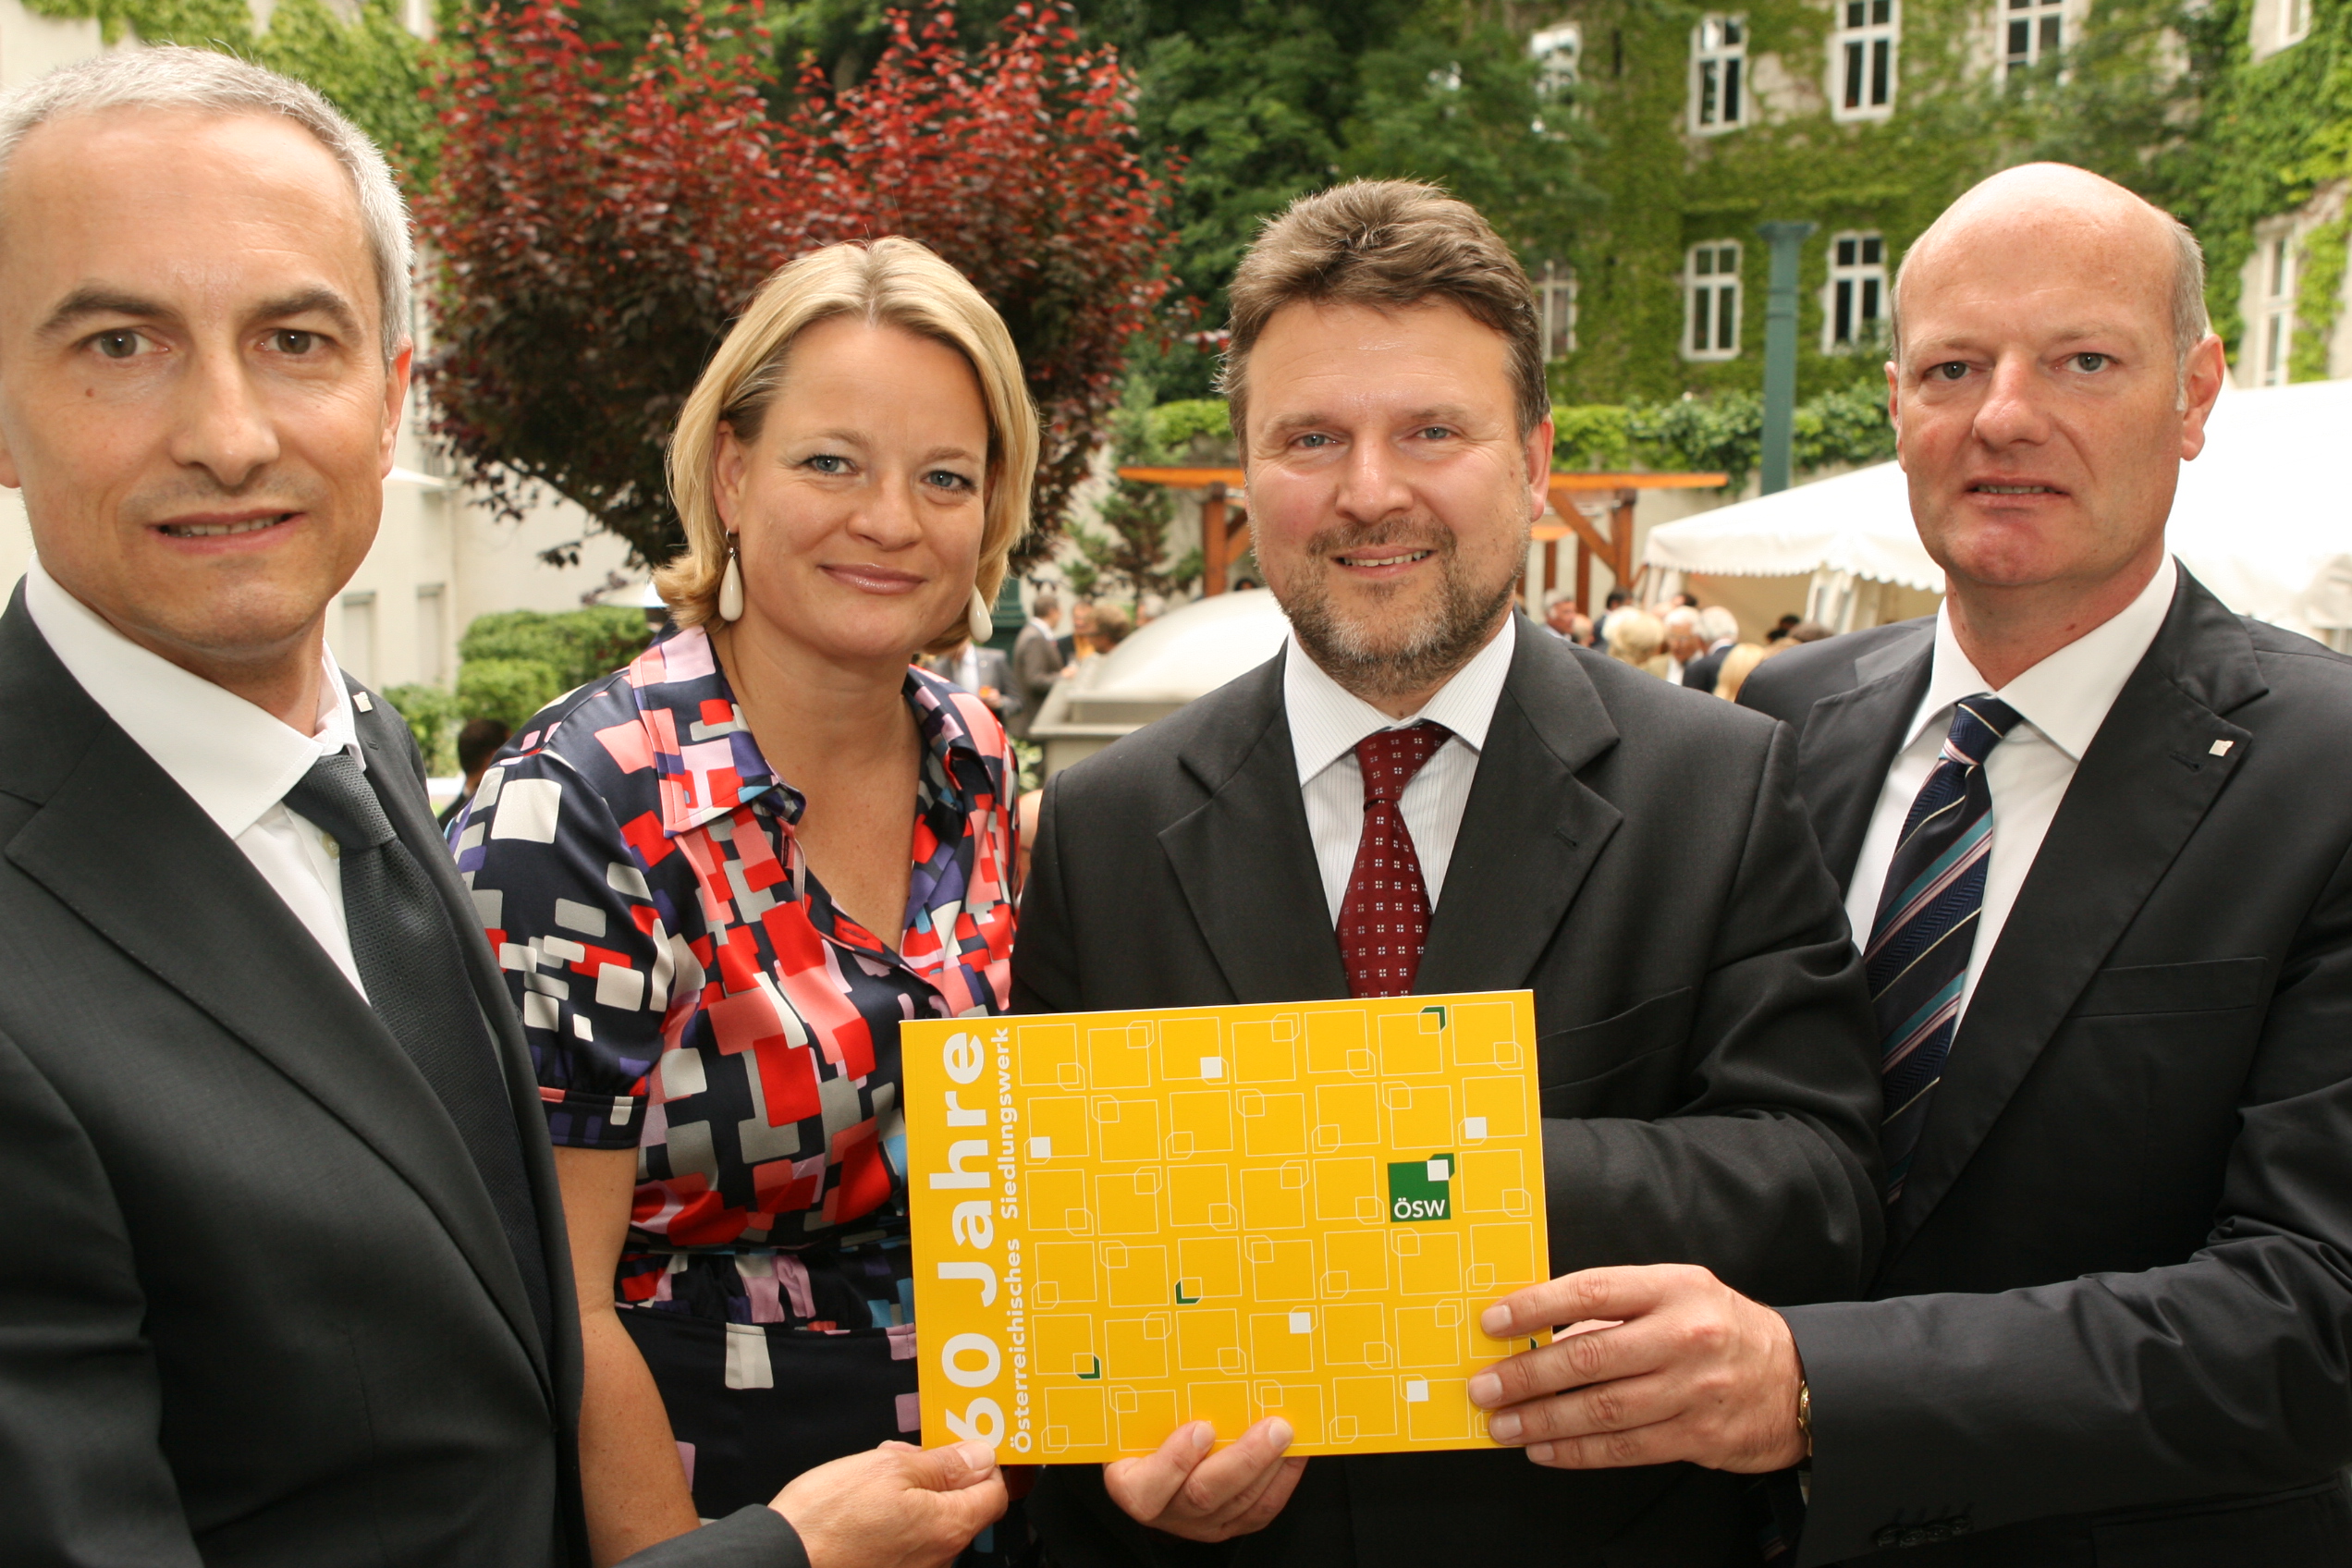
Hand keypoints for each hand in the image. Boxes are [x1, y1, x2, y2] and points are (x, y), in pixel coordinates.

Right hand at [772, 1440, 1006, 1567]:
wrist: (781, 1561)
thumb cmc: (826, 1521)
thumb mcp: (888, 1469)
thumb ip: (942, 1463)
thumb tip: (980, 1456)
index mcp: (948, 1527)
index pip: (994, 1493)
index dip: (983, 1464)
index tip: (965, 1446)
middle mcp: (938, 1558)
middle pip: (960, 1507)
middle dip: (938, 1474)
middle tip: (906, 1455)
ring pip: (929, 1521)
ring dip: (912, 1492)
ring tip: (874, 1475)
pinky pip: (906, 1540)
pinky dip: (894, 1516)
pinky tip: (864, 1501)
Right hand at [1103, 1419, 1305, 1541]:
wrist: (1148, 1454)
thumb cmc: (1141, 1429)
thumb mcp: (1136, 1414)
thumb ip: (1152, 1399)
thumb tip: (1189, 1352)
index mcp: (1131, 1484)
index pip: (1147, 1488)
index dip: (1175, 1461)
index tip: (1201, 1427)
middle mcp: (1165, 1509)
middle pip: (1204, 1494)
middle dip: (1244, 1460)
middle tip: (1272, 1429)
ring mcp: (1198, 1522)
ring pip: (1239, 1503)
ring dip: (1269, 1467)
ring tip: (1287, 1434)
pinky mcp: (1229, 1523)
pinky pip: (1260, 1510)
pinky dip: (1282, 1479)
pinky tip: (1294, 1452)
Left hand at [1469, 1264, 1806, 1473]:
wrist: (1797, 1379)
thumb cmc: (1720, 1329)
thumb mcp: (1677, 1295)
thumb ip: (1616, 1311)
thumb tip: (1539, 1333)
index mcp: (1673, 1288)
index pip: (1591, 1291)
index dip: (1535, 1307)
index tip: (1494, 1322)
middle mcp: (1684, 1336)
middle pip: (1589, 1356)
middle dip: (1527, 1374)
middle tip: (1485, 1387)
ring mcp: (1693, 1390)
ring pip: (1602, 1409)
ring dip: (1542, 1420)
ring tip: (1503, 1425)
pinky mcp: (1697, 1436)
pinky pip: (1625, 1448)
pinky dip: (1577, 1451)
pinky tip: (1544, 1449)